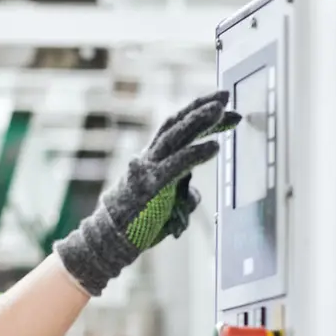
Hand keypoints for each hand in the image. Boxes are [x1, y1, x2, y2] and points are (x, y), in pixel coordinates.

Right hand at [55, 90, 240, 296]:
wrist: (110, 240)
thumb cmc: (136, 223)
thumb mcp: (165, 203)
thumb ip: (179, 192)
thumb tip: (194, 192)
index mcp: (152, 160)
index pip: (177, 130)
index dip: (199, 115)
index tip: (225, 109)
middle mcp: (149, 159)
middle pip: (176, 124)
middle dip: (201, 107)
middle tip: (225, 96)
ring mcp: (148, 170)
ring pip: (175, 137)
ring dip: (198, 121)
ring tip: (220, 110)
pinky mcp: (151, 185)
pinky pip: (177, 165)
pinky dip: (196, 153)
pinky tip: (214, 146)